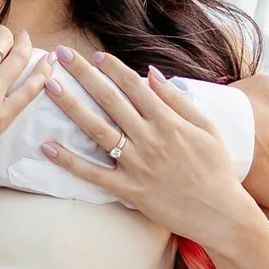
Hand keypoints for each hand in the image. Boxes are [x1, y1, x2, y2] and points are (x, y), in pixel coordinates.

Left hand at [42, 47, 245, 246]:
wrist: (221, 214)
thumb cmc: (216, 169)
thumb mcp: (206, 127)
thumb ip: (178, 100)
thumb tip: (152, 73)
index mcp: (168, 121)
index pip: (134, 85)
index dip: (112, 67)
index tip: (94, 55)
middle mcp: (149, 138)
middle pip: (109, 99)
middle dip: (83, 74)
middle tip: (61, 55)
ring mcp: (136, 164)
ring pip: (96, 130)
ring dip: (70, 106)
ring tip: (49, 87)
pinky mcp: (128, 190)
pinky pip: (93, 174)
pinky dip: (69, 161)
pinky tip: (48, 147)